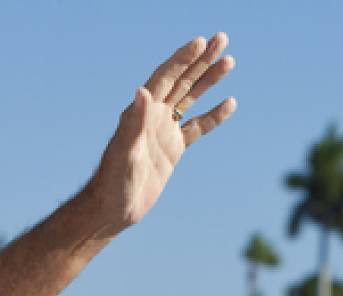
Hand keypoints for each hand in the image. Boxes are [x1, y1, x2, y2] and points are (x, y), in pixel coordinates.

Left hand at [83, 33, 238, 232]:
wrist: (114, 209)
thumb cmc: (113, 182)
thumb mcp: (124, 152)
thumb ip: (133, 122)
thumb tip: (142, 91)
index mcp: (141, 112)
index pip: (165, 78)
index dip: (183, 59)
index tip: (201, 42)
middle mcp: (152, 116)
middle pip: (181, 81)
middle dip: (201, 60)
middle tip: (222, 39)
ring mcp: (164, 131)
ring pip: (191, 99)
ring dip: (209, 80)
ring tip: (229, 62)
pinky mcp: (173, 149)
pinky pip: (197, 127)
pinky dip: (213, 115)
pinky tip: (229, 102)